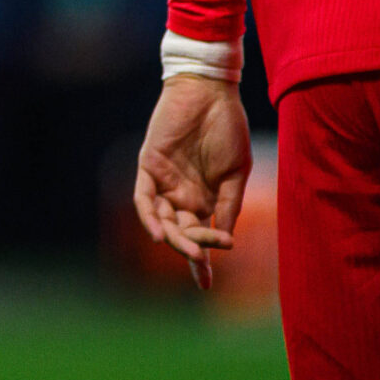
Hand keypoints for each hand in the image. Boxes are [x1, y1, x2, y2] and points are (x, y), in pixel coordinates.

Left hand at [133, 75, 251, 288]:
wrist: (211, 93)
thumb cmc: (227, 129)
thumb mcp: (235, 172)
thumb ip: (229, 205)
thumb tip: (226, 240)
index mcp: (204, 199)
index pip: (199, 236)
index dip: (202, 261)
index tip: (206, 286)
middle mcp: (181, 194)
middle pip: (180, 231)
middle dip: (190, 249)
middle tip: (202, 259)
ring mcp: (164, 181)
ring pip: (161, 219)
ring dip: (173, 237)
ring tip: (189, 250)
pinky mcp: (148, 165)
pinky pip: (143, 197)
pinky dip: (149, 216)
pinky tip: (159, 232)